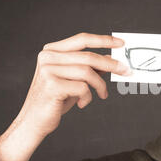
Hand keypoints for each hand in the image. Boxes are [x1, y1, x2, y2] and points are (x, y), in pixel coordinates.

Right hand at [0, 32, 129, 160]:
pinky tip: (83, 104)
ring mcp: (48, 70)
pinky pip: (82, 87)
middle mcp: (48, 57)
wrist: (34, 121)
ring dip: (100, 85)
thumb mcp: (75, 80)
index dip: (103, 40)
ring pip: (87, 72)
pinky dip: (88, 97)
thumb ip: (89, 68)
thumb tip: (110, 59)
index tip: (121, 43)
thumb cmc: (56, 100)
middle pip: (88, 56)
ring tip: (102, 95)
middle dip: (111, 64)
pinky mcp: (52, 85)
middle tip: (126, 71)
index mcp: (52, 51)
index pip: (82, 39)